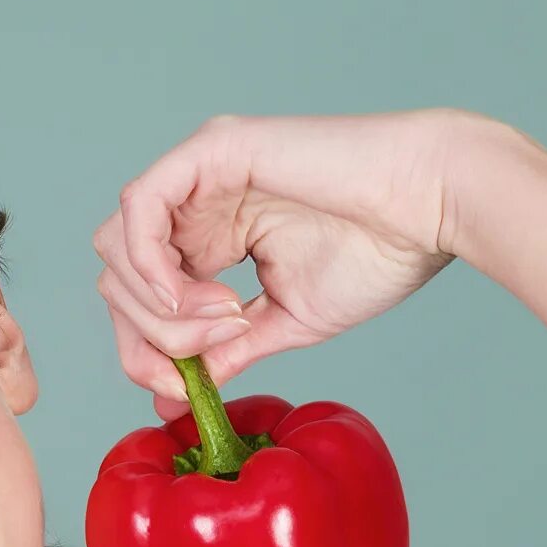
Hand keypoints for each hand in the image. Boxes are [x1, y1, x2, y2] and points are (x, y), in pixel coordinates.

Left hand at [93, 108, 502, 415]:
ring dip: (156, 302)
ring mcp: (200, 171)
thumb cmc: (377, 254)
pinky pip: (139, 206)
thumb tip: (167, 396)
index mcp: (212, 236)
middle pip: (117, 275)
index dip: (144, 352)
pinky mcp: (211, 150)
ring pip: (117, 245)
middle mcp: (196, 200)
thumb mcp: (280, 323)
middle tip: (208, 353)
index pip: (140, 297)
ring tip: (224, 320)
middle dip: (148, 334)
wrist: (429, 208)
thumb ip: (223, 353)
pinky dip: (152, 263)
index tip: (181, 387)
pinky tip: (196, 294)